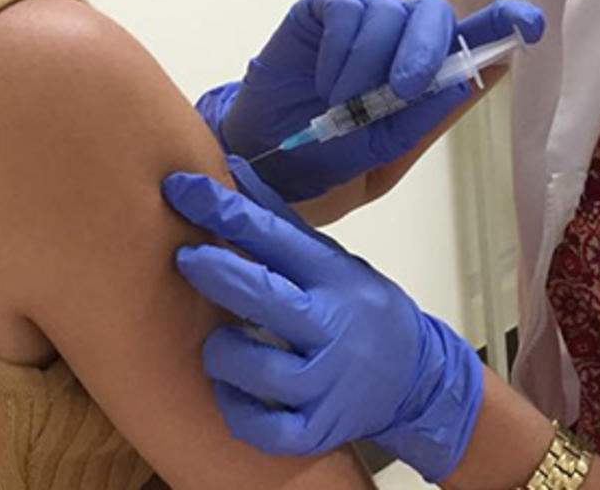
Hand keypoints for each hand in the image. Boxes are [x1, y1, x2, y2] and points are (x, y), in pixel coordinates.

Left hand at [163, 169, 483, 481]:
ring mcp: (328, 382)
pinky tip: (234, 390)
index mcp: (336, 279)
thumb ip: (280, 228)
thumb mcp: (333, 263)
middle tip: (186, 259)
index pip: (275, 236)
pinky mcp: (319, 427)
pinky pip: (260, 425)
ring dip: (222, 353)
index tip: (182, 187)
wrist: (417, 380)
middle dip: (216, 272)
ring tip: (221, 342)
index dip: (224, 210)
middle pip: (264, 297)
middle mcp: (335, 328)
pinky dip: (237, 409)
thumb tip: (233, 173)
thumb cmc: (363, 313)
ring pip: (253, 368)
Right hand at [198, 0, 543, 201]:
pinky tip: (324, 80)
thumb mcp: (385, 153)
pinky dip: (339, 50)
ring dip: (369, 63)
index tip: (531, 24)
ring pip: (389, 11)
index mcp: (430, 72)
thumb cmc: (332, 157)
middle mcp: (402, 37)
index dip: (507, 22)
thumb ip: (424, 117)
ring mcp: (363, 18)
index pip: (478, 36)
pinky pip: (345, 10)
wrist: (267, 161)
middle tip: (400, 91)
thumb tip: (468, 79)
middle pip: (435, 13)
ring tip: (343, 102)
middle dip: (424, 49)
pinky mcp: (323, 10)